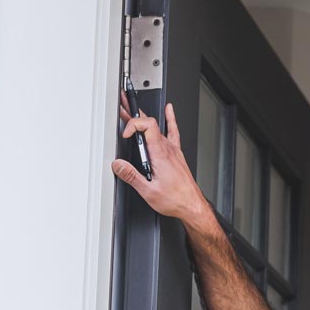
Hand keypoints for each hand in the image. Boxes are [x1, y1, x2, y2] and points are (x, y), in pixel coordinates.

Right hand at [112, 91, 210, 221]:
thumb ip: (131, 176)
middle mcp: (167, 149)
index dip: (133, 124)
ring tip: (132, 108)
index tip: (125, 135)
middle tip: (122, 105)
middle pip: (149, 123)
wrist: (192, 205)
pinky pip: (173, 131)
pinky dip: (170, 119)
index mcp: (160, 154)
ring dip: (144, 118)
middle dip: (133, 115)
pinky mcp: (176, 154)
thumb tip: (117, 164)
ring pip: (157, 127)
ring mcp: (173, 150)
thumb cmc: (176, 199)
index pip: (146, 125)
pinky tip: (169, 110)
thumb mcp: (148, 191)